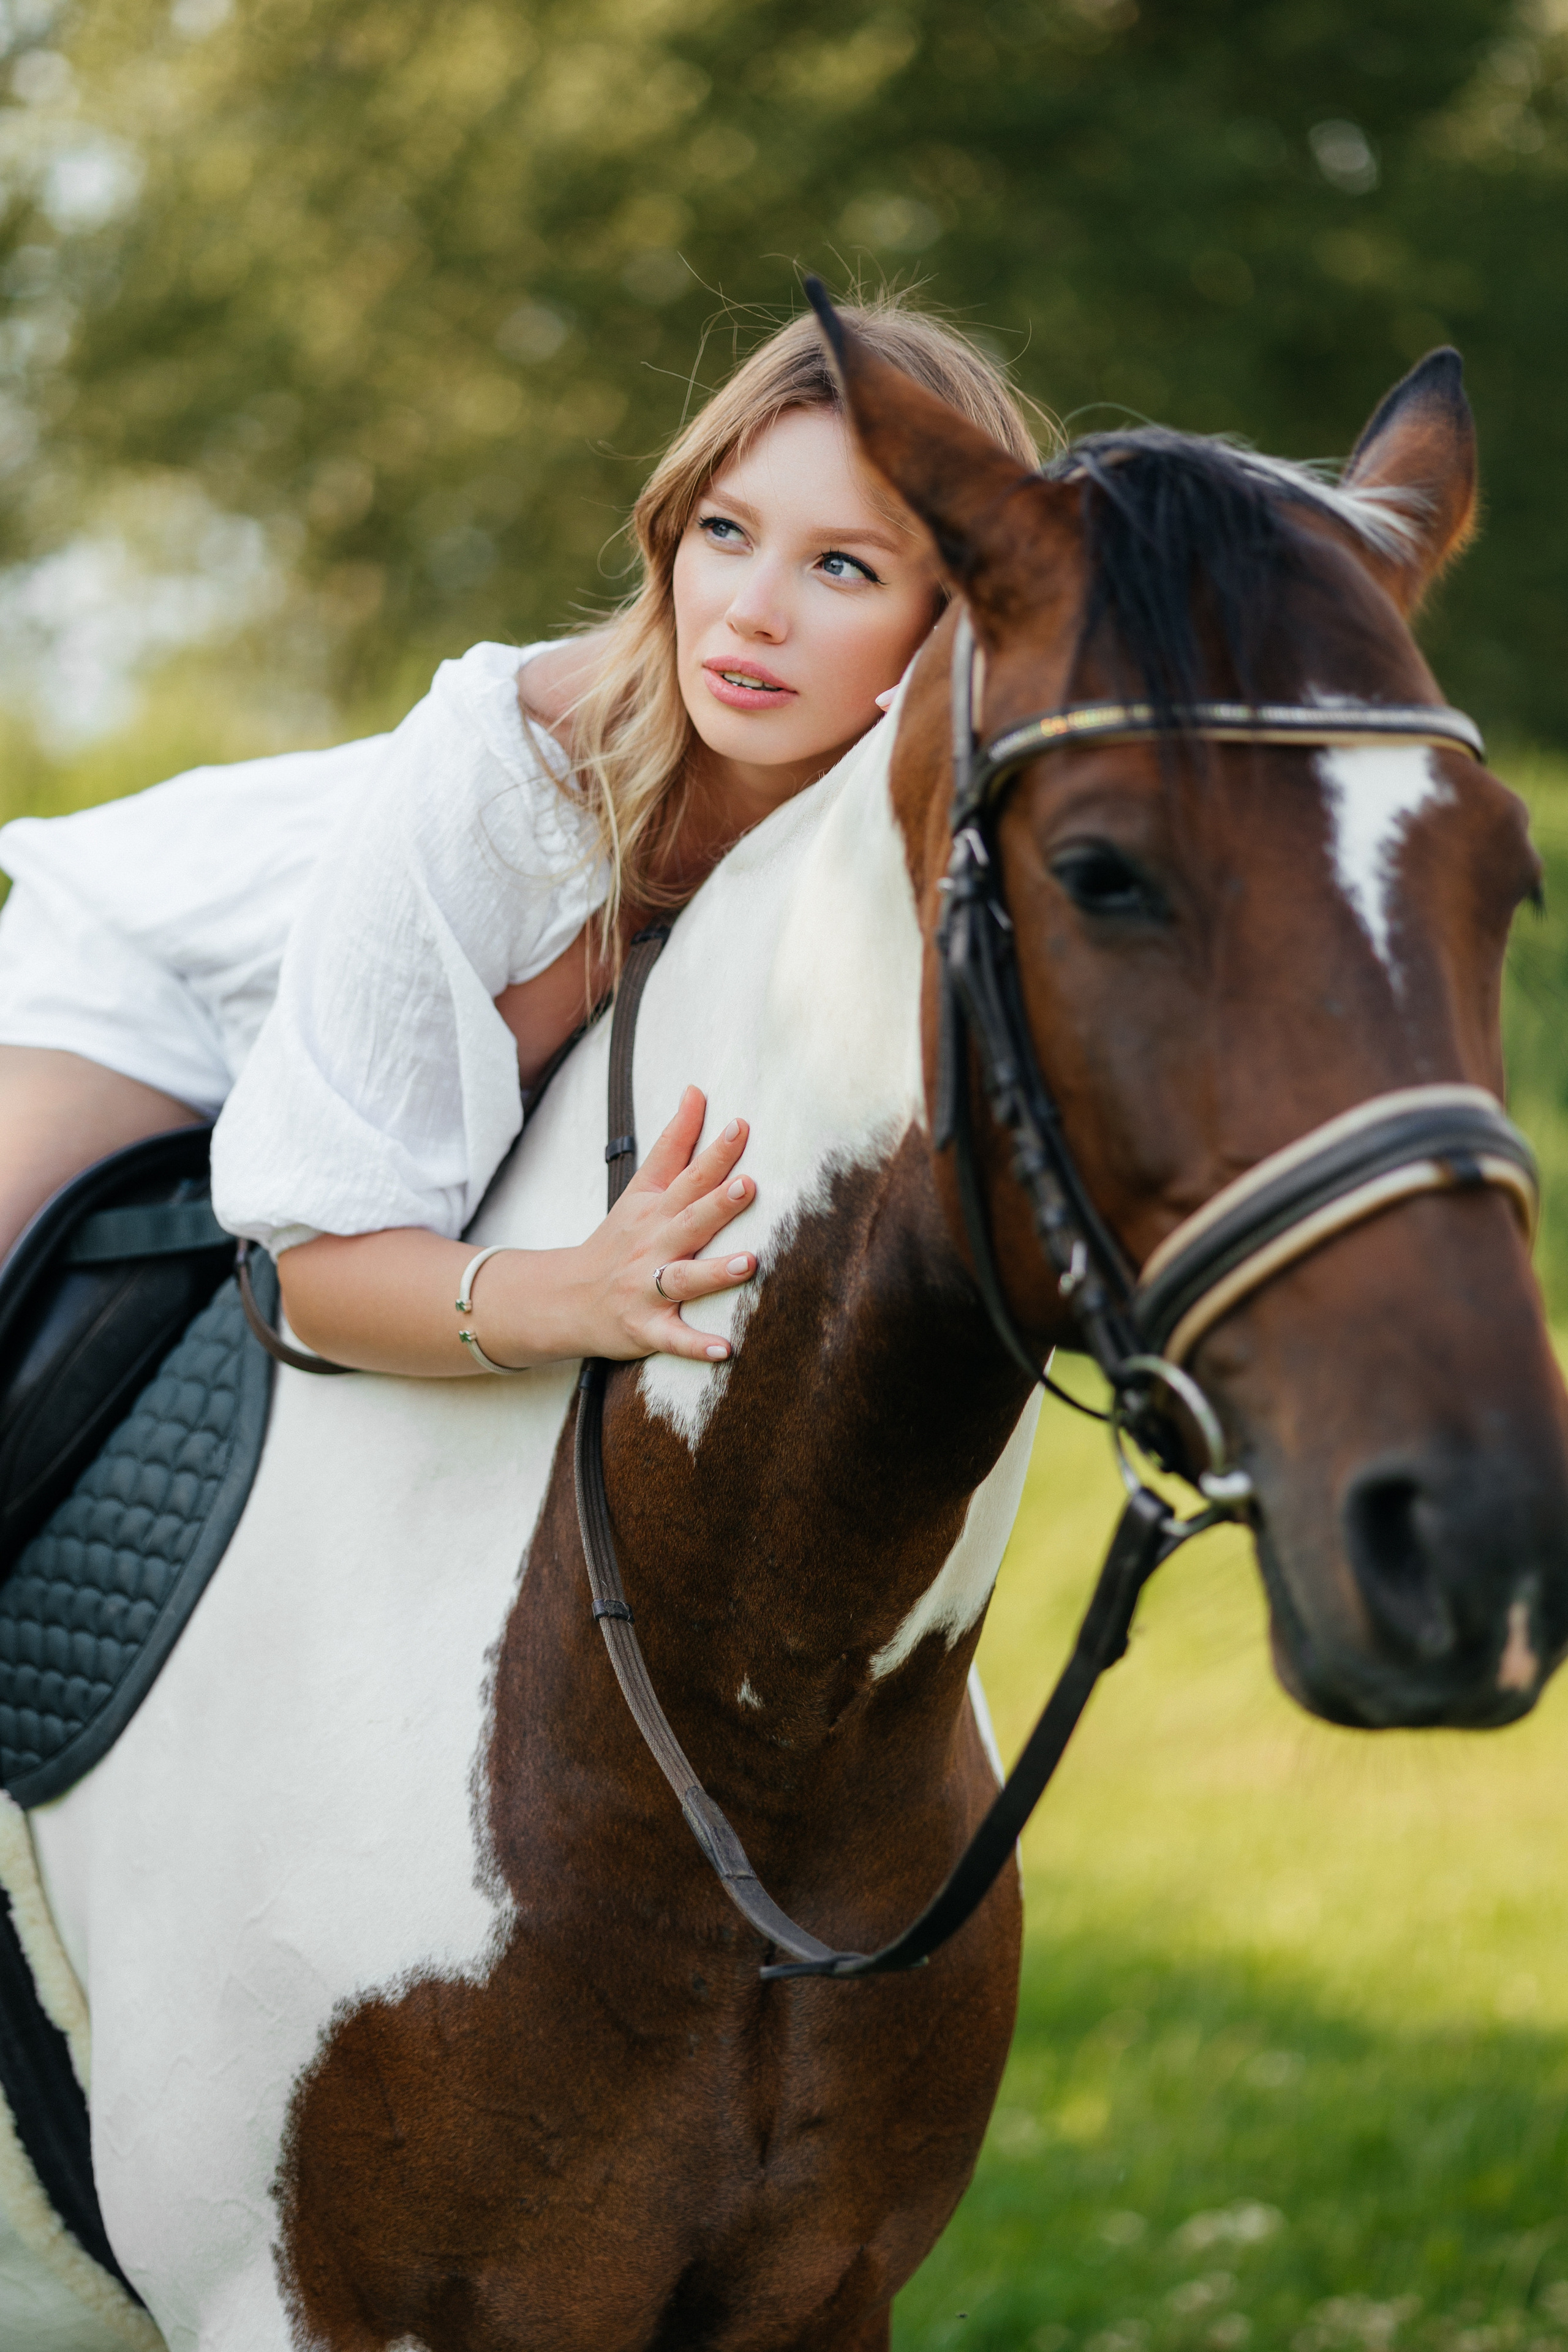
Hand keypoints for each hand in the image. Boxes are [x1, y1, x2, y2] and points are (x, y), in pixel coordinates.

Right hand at [561, 1085, 755, 1363]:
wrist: (567, 1298)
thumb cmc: (619, 1240)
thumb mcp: (641, 1189)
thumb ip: (674, 1142)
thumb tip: (696, 1090)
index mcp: (654, 1210)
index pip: (687, 1175)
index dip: (714, 1151)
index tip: (741, 1126)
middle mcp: (652, 1246)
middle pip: (688, 1220)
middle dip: (717, 1204)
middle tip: (747, 1185)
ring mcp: (646, 1289)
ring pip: (683, 1280)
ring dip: (715, 1272)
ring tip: (749, 1262)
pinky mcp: (645, 1329)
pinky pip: (673, 1339)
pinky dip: (696, 1346)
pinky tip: (726, 1350)